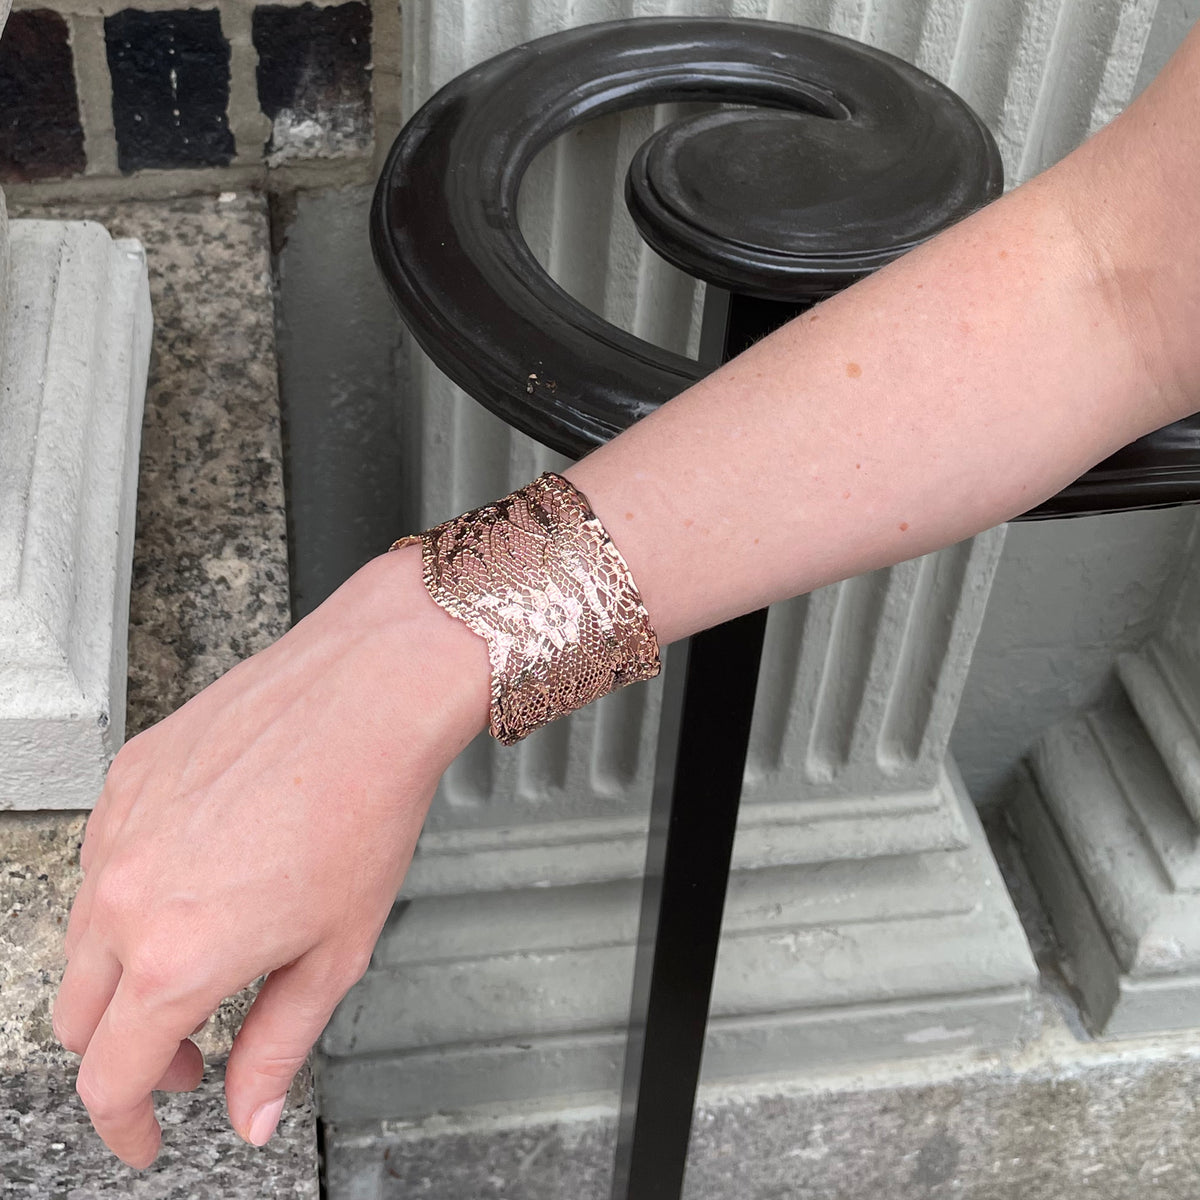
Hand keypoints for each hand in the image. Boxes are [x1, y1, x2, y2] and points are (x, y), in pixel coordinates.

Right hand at [53, 546, 488, 1166]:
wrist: (366, 693)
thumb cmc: (364, 808)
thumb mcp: (336, 952)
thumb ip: (278, 1044)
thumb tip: (250, 1114)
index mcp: (176, 956)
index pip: (109, 1079)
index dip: (127, 1128)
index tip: (150, 1137)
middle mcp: (125, 896)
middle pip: (79, 1019)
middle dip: (127, 1058)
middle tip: (189, 1057)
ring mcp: (117, 831)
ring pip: (84, 939)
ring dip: (126, 978)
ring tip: (200, 965)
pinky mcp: (125, 779)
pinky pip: (104, 862)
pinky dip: (132, 898)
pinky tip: (199, 883)